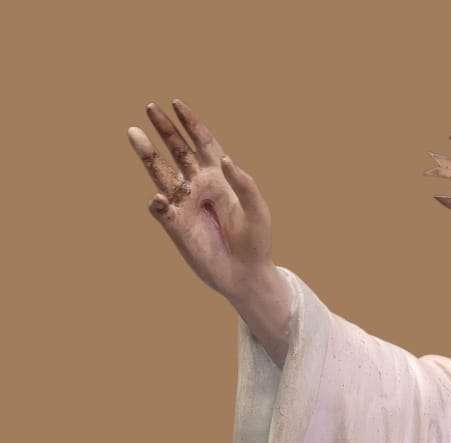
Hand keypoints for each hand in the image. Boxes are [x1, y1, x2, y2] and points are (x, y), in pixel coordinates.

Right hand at [127, 99, 273, 303]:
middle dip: (164, 129)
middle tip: (150, 107)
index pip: (203, 143)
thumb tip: (225, 159)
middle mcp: (199, 185)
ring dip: (147, 154)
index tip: (176, 103)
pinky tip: (160, 198)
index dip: (191, 123)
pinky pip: (161, 209)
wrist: (245, 273)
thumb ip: (244, 184)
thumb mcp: (257, 210)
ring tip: (134, 133)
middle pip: (177, 150)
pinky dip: (158, 202)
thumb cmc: (255, 241)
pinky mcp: (175, 225)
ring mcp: (185, 203)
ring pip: (161, 173)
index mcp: (219, 177)